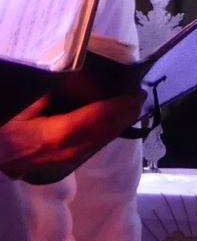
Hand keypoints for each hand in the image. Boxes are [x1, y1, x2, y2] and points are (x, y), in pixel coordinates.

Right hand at [0, 93, 145, 182]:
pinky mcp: (63, 164)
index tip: (135, 94)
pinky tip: (114, 124)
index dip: (118, 107)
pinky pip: (92, 147)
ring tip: (133, 107)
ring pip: (100, 141)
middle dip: (125, 115)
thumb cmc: (4, 128)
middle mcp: (66, 150)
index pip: (96, 119)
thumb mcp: (21, 107)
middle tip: (140, 97)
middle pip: (104, 132)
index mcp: (55, 134)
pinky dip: (107, 133)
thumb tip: (72, 75)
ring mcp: (65, 161)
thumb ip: (46, 93)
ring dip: (119, 124)